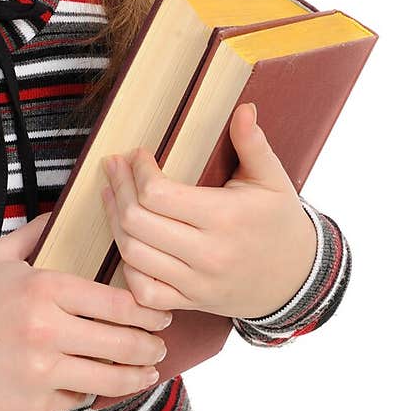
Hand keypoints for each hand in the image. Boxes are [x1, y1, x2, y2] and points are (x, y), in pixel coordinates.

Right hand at [0, 212, 172, 410]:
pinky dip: (93, 392)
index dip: (146, 310)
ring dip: (137, 376)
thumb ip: (34, 233)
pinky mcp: (36, 404)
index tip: (160, 311)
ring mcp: (43, 371)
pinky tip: (104, 385)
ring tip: (149, 372)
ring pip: (109, 378)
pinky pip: (80, 398)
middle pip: (121, 342)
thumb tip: (61, 210)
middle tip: (160, 342)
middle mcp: (47, 330)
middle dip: (150, 344)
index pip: (115, 302)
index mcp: (44, 289)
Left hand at [101, 103, 317, 320]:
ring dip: (115, 221)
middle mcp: (207, 254)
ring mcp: (197, 283)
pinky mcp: (191, 302)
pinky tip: (128, 242)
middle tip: (114, 167)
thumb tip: (245, 108)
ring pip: (133, 254)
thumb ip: (253, 143)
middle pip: (137, 222)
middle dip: (118, 188)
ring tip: (112, 194)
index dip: (138, 170)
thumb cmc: (281, 222)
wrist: (299, 279)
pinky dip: (128, 268)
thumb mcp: (273, 179)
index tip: (138, 155)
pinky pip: (144, 291)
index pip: (158, 194)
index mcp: (224, 218)